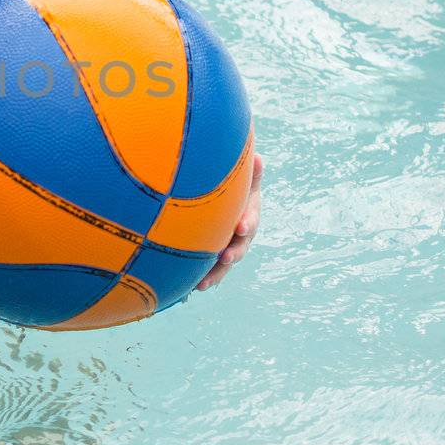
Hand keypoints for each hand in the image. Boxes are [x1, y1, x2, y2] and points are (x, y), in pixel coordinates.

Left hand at [198, 153, 262, 289]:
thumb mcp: (243, 182)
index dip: (246, 223)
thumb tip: (257, 157)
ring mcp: (226, 249)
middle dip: (233, 254)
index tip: (240, 226)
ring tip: (202, 285)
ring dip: (214, 274)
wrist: (223, 205)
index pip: (249, 222)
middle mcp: (239, 238)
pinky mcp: (212, 259)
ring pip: (222, 265)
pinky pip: (208, 270)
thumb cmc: (234, 191)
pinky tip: (187, 288)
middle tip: (226, 258)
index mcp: (247, 218)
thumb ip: (250, 174)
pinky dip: (200, 278)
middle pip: (239, 248)